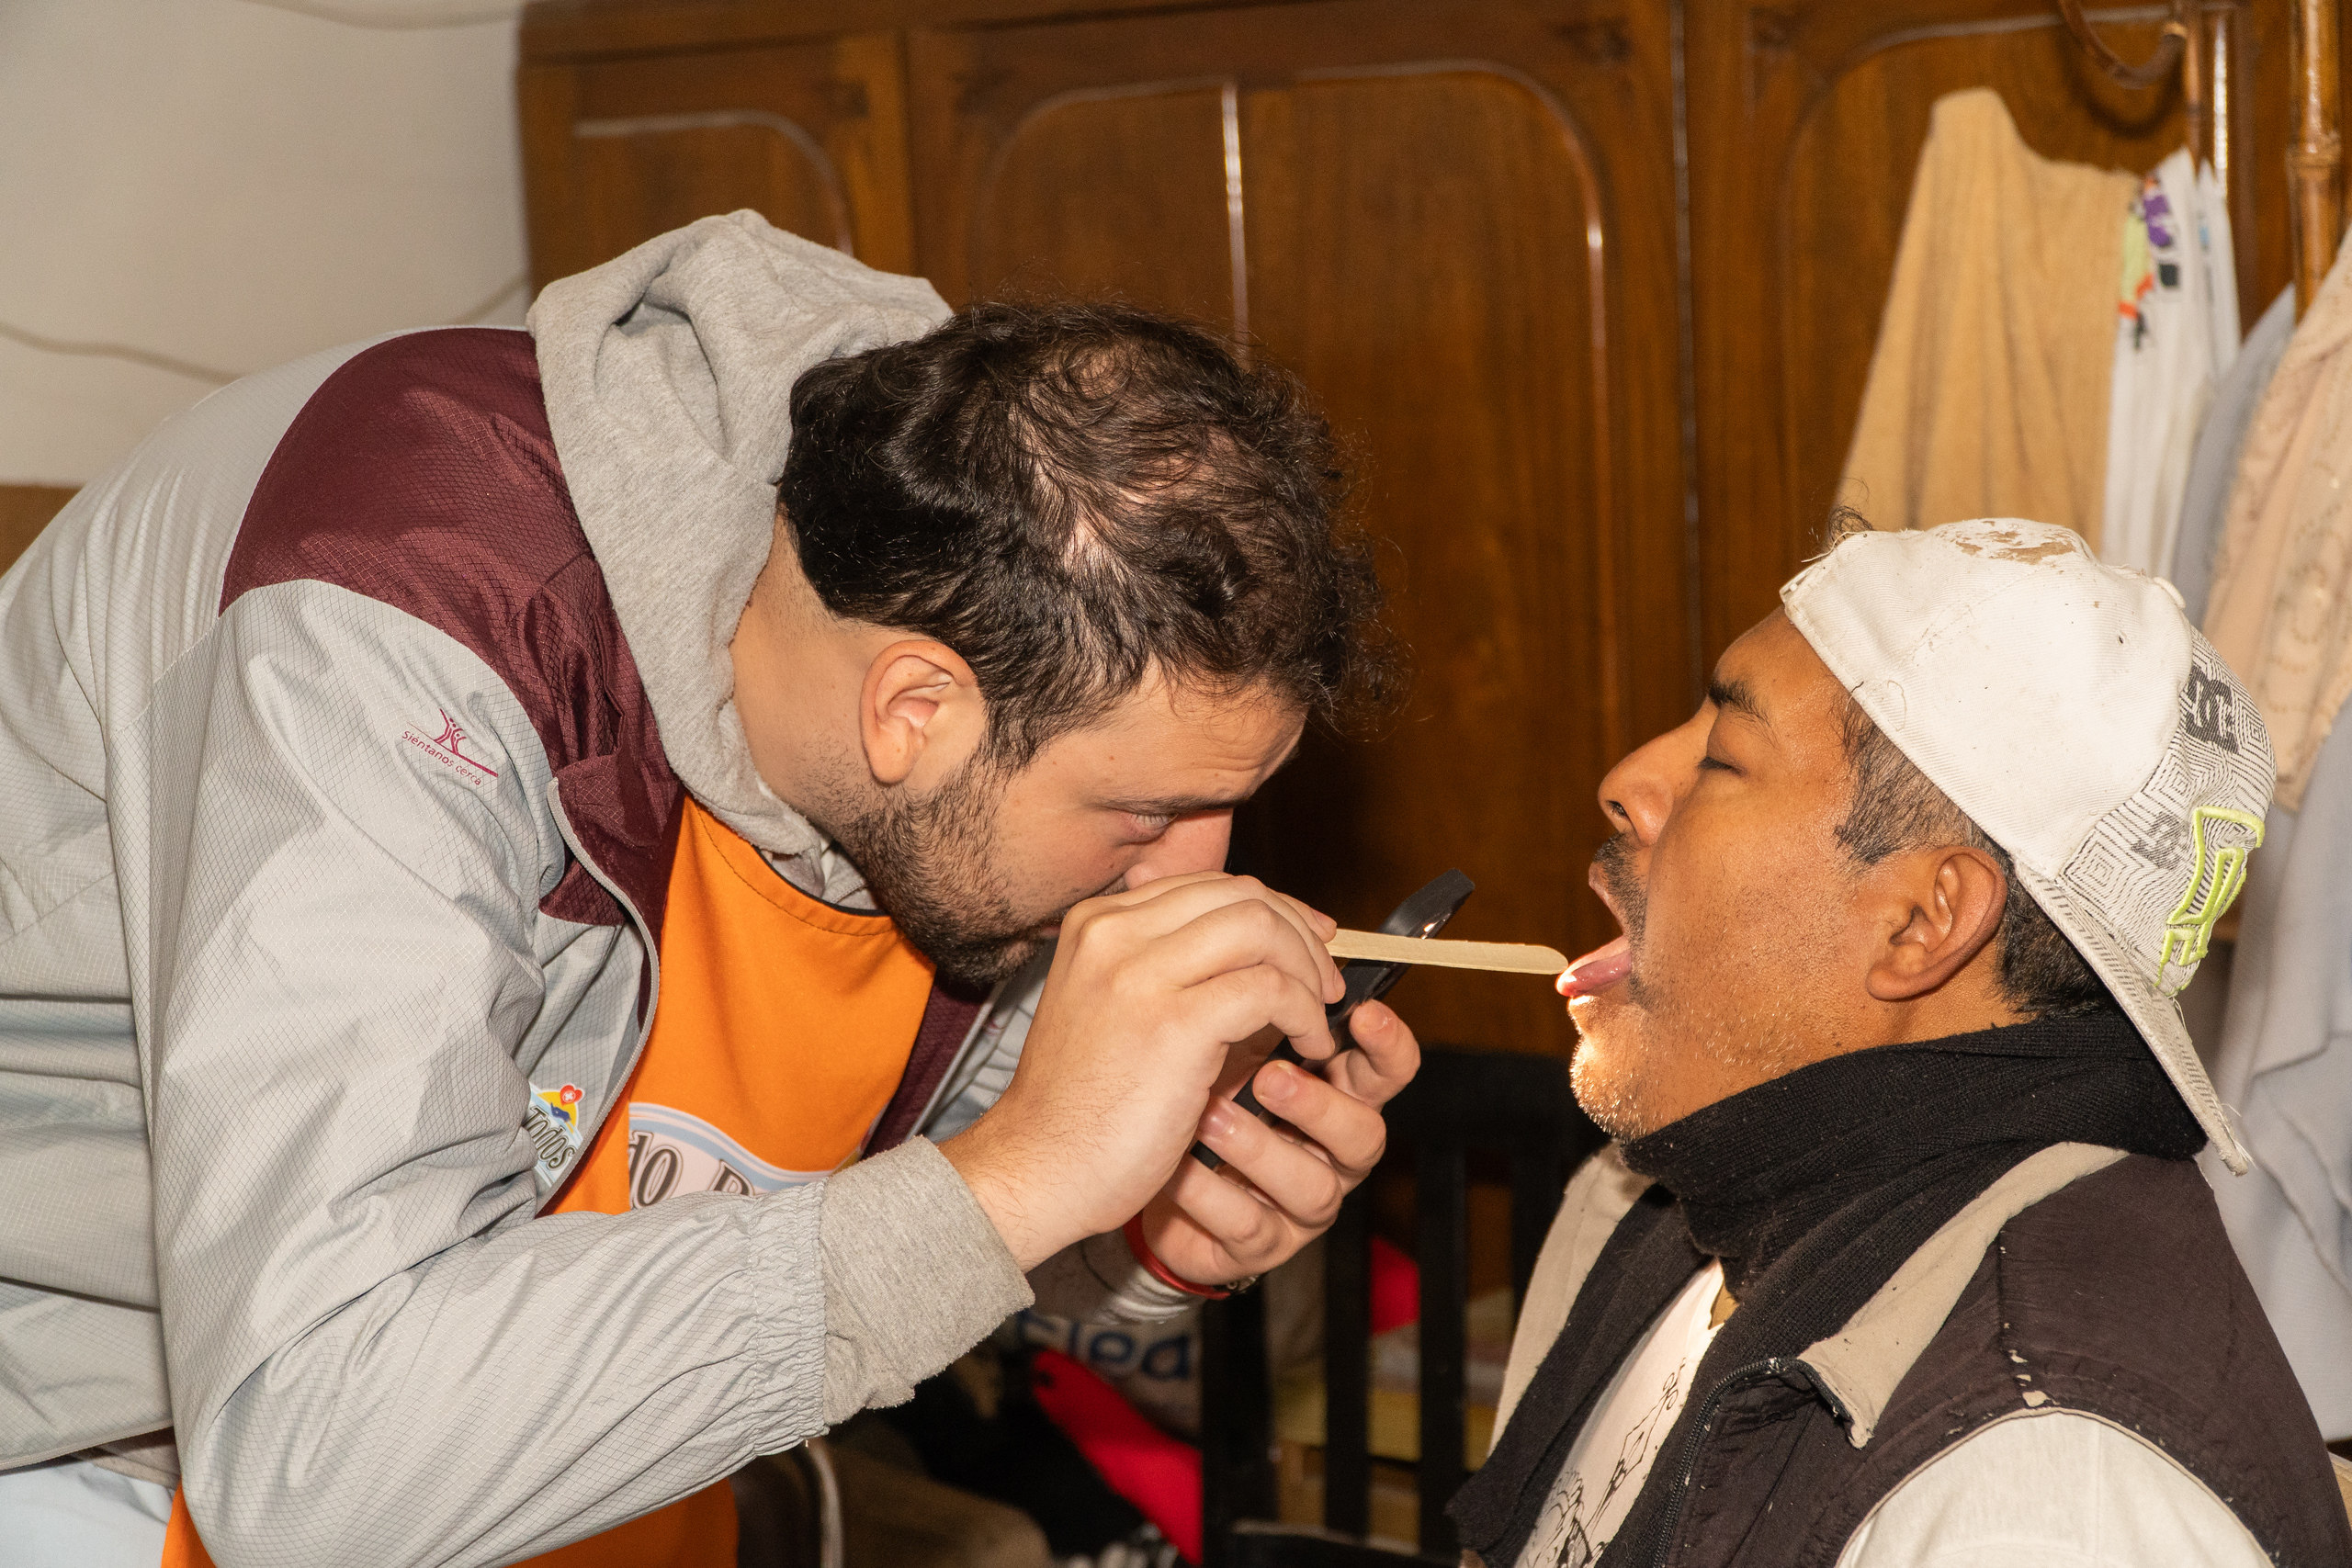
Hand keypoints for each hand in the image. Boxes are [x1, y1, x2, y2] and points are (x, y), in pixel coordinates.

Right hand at [939, 872, 1343, 1268]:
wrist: (1038, 1170)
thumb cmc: (1081, 1107)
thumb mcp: (1114, 1011)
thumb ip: (1171, 971)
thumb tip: (1266, 952)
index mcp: (1097, 923)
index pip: (1209, 886)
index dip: (1274, 909)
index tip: (1310, 943)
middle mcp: (1113, 932)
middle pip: (1241, 896)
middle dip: (1300, 933)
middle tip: (1325, 982)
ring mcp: (1139, 972)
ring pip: (1260, 928)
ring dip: (1307, 971)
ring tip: (1318, 1018)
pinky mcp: (1173, 1022)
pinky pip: (1269, 989)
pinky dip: (1303, 1014)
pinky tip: (1306, 1046)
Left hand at [1136, 998, 1419, 1285]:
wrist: (1146, 1174)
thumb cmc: (1203, 1091)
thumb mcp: (1234, 1037)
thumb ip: (1265, 992)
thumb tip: (1279, 919)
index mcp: (1336, 1093)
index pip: (1387, 1071)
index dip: (1388, 1046)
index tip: (1362, 1013)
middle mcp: (1331, 1152)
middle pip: (1364, 1135)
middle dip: (1321, 1106)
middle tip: (1270, 1075)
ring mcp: (1298, 1206)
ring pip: (1312, 1188)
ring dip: (1259, 1148)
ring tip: (1209, 1114)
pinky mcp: (1256, 1246)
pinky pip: (1246, 1224)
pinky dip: (1208, 1192)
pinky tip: (1176, 1166)